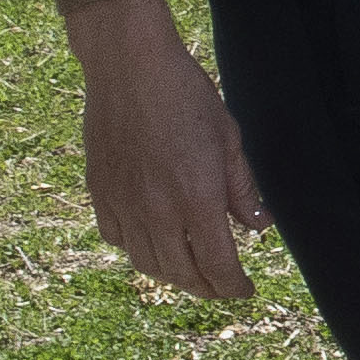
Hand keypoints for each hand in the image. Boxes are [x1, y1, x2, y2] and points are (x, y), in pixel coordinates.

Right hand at [69, 0, 267, 301]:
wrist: (130, 68)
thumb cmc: (187, 97)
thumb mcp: (229, 141)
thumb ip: (242, 190)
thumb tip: (259, 227)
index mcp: (197, 199)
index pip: (218, 266)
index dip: (234, 287)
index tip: (245, 291)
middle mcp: (157, 210)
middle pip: (182, 273)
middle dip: (207, 288)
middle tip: (222, 287)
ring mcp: (124, 204)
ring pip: (147, 263)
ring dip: (173, 275)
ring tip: (191, 272)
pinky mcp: (100, 193)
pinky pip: (117, 238)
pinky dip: (137, 250)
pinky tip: (153, 244)